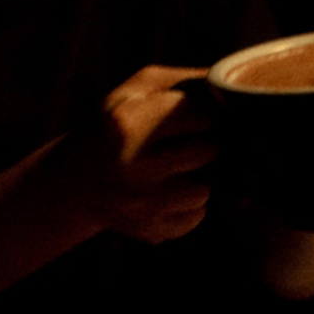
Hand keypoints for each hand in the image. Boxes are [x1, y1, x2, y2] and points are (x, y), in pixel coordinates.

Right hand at [69, 65, 215, 242]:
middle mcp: (135, 167)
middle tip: (183, 144)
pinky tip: (164, 194)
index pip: (200, 115)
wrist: (72, 183)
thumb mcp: (137, 90)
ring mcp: (142, 205)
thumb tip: (241, 87)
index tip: (195, 117)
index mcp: (128, 124)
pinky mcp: (150, 231)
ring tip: (172, 171)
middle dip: (203, 146)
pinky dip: (188, 206)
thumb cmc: (115, 126)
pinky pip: (196, 217)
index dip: (203, 115)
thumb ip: (187, 82)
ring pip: (206, 190)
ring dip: (198, 179)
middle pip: (209, 152)